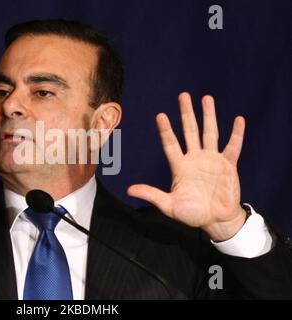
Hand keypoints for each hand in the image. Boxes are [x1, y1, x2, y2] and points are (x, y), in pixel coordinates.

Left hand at [128, 92, 246, 240]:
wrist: (216, 221)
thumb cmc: (192, 214)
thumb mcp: (169, 205)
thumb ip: (151, 195)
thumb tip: (129, 190)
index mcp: (180, 166)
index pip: (171, 143)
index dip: (166, 130)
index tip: (160, 115)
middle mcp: (195, 159)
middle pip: (190, 131)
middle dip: (186, 113)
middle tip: (183, 95)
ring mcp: (212, 160)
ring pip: (210, 133)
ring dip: (209, 116)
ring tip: (206, 98)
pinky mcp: (228, 165)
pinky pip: (233, 146)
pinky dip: (236, 134)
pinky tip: (238, 120)